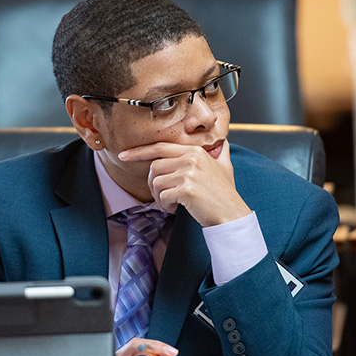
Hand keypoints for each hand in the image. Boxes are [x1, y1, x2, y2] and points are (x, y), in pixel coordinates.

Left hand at [118, 140, 250, 225]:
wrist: (232, 213)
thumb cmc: (226, 192)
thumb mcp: (225, 166)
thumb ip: (220, 151)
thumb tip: (223, 142)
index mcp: (195, 151)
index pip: (160, 147)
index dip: (139, 151)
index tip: (123, 155)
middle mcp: (191, 159)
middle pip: (154, 167)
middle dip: (152, 184)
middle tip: (162, 196)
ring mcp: (189, 173)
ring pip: (156, 182)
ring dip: (158, 197)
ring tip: (170, 204)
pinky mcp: (186, 190)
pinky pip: (162, 196)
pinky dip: (164, 205)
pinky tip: (175, 209)